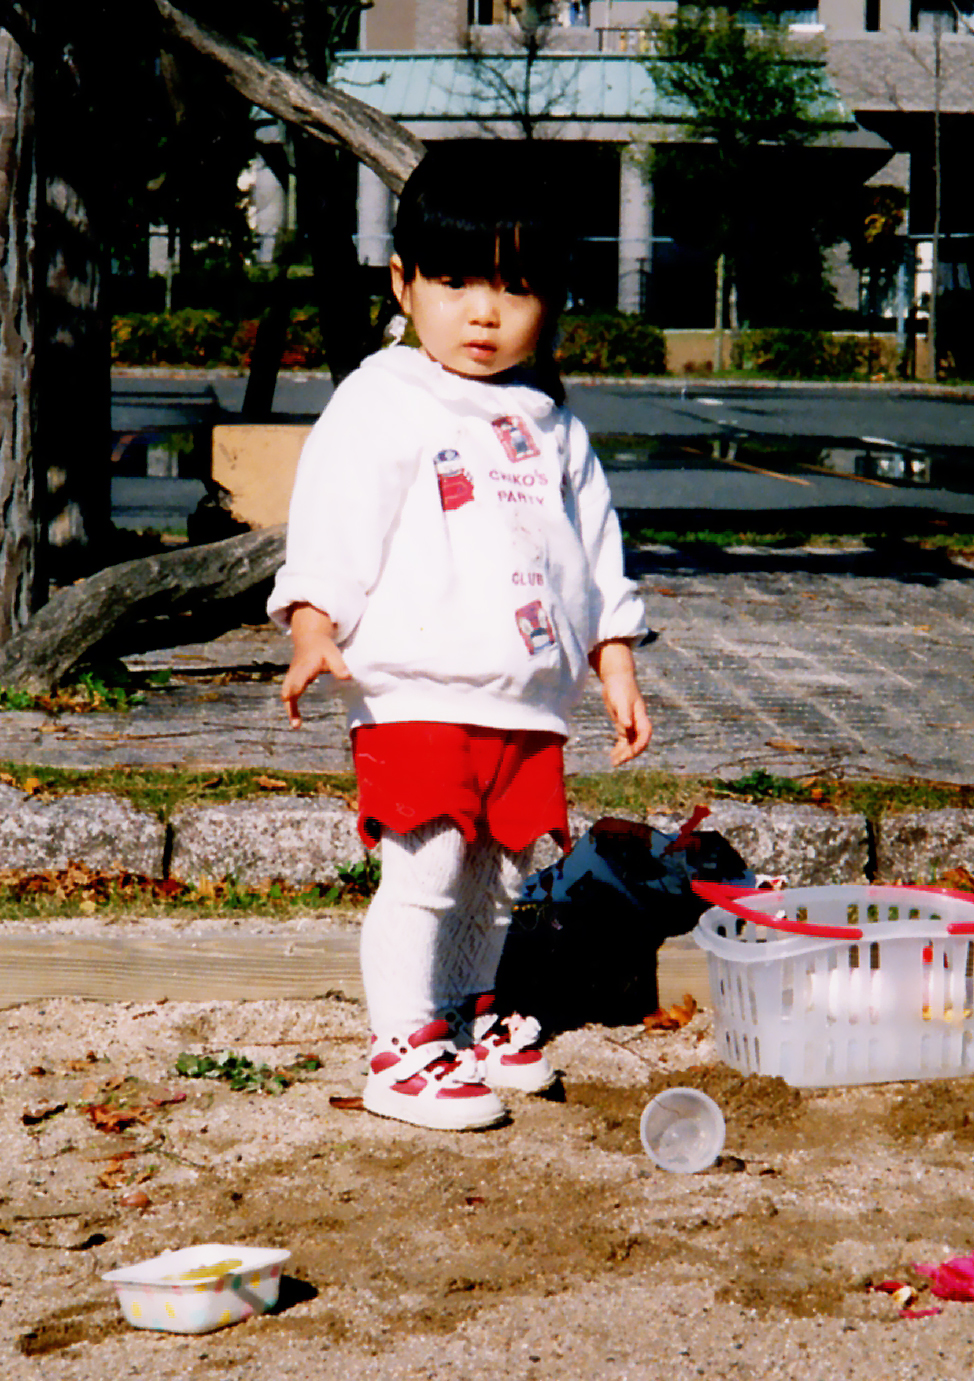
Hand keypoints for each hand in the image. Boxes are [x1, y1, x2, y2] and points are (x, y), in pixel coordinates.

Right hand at [281, 604, 350, 728]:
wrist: (308, 640)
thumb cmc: (322, 648)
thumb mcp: (333, 653)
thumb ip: (339, 666)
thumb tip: (348, 678)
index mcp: (305, 666)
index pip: (299, 677)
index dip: (296, 686)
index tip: (295, 696)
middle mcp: (295, 673)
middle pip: (288, 690)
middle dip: (290, 705)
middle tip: (296, 723)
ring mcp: (292, 678)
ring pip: (286, 695)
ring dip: (290, 710)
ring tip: (296, 726)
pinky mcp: (292, 682)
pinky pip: (289, 697)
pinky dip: (291, 708)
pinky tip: (297, 721)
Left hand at [590, 640, 652, 766]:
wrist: (616, 678)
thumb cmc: (619, 687)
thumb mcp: (621, 700)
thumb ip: (624, 714)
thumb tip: (627, 726)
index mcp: (640, 716)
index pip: (645, 734)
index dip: (640, 744)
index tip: (631, 752)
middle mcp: (637, 722)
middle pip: (638, 741)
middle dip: (630, 753)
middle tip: (618, 761)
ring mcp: (630, 724)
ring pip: (630, 742)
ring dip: (624, 753)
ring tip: (614, 762)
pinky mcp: (622, 724)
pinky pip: (623, 740)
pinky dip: (619, 748)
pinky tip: (612, 755)